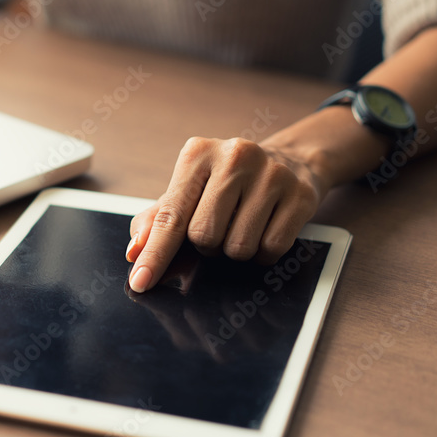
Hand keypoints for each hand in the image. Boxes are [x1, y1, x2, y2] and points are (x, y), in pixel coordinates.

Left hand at [124, 137, 327, 291]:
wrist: (289, 160)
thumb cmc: (226, 182)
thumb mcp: (189, 190)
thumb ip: (157, 220)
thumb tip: (135, 251)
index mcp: (197, 153)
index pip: (170, 216)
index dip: (155, 254)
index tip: (140, 282)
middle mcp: (234, 157)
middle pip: (204, 236)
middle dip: (206, 245)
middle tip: (219, 225)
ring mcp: (271, 174)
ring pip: (238, 248)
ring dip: (234, 250)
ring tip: (242, 224)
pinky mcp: (300, 194)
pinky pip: (271, 250)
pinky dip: (263, 253)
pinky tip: (265, 228)